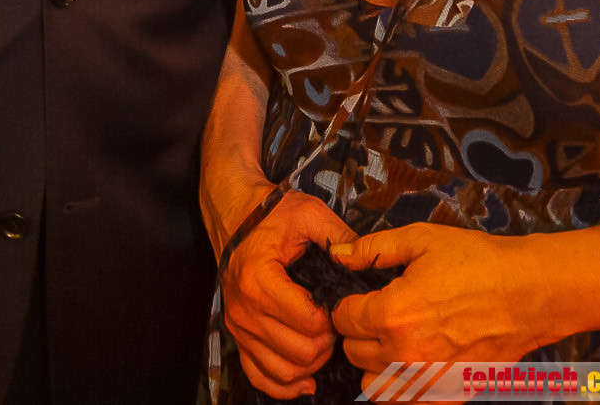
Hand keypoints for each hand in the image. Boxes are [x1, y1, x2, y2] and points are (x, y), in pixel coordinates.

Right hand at [221, 190, 355, 397]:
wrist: (235, 215)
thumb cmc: (271, 214)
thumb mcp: (307, 213)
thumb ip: (338, 236)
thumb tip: (364, 262)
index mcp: (259, 280)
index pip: (307, 322)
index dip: (333, 319)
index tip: (340, 304)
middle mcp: (244, 310)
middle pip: (299, 353)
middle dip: (327, 344)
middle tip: (338, 323)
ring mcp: (238, 327)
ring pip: (282, 372)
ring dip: (312, 366)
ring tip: (326, 343)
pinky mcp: (238, 336)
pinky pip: (259, 377)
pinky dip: (284, 386)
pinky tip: (306, 380)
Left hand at [329, 224, 553, 388]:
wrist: (528, 292)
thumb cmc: (477, 262)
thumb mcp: (420, 239)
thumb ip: (372, 249)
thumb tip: (338, 255)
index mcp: (393, 314)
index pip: (343, 318)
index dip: (348, 302)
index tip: (360, 294)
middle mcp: (405, 354)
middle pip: (354, 352)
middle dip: (359, 330)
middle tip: (378, 311)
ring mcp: (427, 380)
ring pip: (374, 384)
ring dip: (375, 363)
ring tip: (392, 338)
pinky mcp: (448, 394)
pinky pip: (405, 403)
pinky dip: (400, 387)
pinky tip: (411, 361)